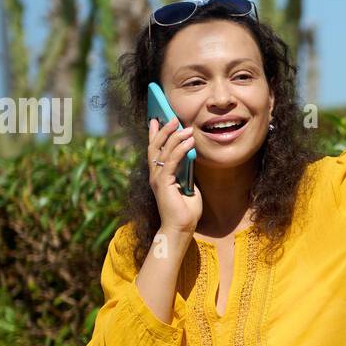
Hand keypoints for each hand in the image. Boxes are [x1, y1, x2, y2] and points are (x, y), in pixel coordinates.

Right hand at [147, 117, 202, 236]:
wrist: (181, 228)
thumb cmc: (185, 210)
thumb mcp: (188, 186)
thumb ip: (186, 172)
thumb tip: (191, 157)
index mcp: (159, 175)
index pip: (154, 150)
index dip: (154, 134)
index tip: (155, 119)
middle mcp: (154, 175)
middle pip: (155, 146)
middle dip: (164, 130)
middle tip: (173, 118)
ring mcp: (157, 179)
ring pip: (163, 151)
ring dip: (175, 137)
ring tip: (185, 127)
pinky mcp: (163, 183)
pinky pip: (172, 162)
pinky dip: (181, 150)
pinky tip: (189, 142)